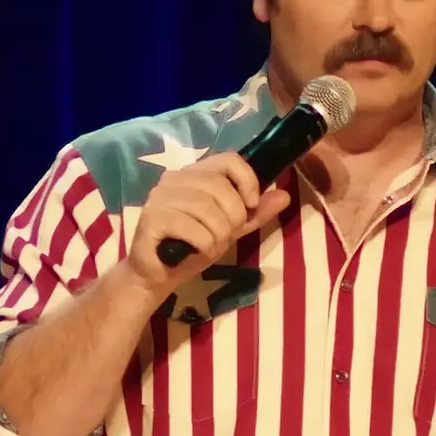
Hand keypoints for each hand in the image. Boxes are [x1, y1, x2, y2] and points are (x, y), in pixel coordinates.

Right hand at [124, 152, 289, 297]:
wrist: (157, 276)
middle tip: (228, 235)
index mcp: (194, 174)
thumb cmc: (192, 248)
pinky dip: (203, 243)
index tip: (250, 205)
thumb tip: (284, 195)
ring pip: (205, 207)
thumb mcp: (230, 230)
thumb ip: (254, 213)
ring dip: (219, 233)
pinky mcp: (151, 218)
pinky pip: (189, 226)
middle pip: (218, 185)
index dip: (247, 180)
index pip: (228, 159)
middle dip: (233, 215)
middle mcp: (174, 178)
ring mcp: (159, 197)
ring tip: (213, 246)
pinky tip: (200, 251)